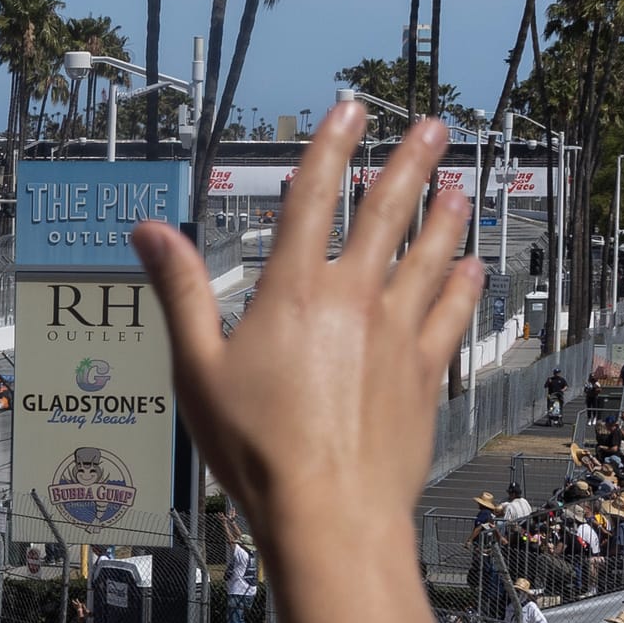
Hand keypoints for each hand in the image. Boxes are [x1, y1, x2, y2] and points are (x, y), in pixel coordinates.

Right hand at [133, 107, 478, 551]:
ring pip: (430, 256)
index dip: (331, 146)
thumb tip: (150, 232)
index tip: (349, 108)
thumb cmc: (256, 452)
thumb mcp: (197, 371)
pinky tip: (472, 270)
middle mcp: (353, 299)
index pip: (312, 197)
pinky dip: (464, 286)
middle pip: (387, 212)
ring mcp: (397, 334)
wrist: (329, 514)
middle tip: (434, 128)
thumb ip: (181, 292)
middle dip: (410, 162)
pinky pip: (452, 314)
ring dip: (445, 216)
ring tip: (458, 187)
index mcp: (292, 292)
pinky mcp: (425, 373)